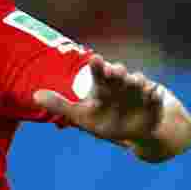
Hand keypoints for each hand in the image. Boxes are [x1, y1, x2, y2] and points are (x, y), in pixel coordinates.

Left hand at [33, 55, 167, 143]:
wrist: (135, 131)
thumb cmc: (104, 119)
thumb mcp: (81, 116)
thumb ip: (60, 106)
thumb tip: (34, 95)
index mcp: (103, 87)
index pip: (98, 74)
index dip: (97, 67)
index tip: (95, 59)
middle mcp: (121, 86)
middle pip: (119, 76)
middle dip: (117, 72)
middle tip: (115, 70)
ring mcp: (139, 94)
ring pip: (138, 83)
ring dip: (137, 82)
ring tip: (135, 81)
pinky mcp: (154, 104)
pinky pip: (155, 98)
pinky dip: (154, 97)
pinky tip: (154, 93)